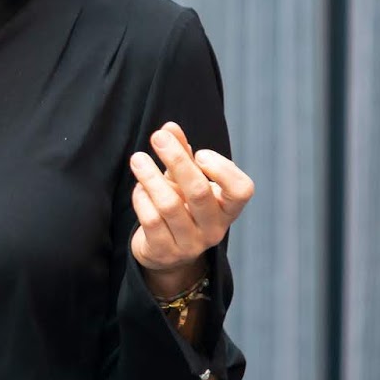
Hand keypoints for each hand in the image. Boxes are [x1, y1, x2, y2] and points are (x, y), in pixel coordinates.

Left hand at [128, 121, 253, 288]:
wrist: (165, 252)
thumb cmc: (181, 206)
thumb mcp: (185, 179)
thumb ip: (181, 153)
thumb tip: (169, 127)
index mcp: (227, 209)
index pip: (242, 190)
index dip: (222, 169)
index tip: (200, 153)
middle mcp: (213, 229)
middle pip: (199, 192)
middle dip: (177, 160)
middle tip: (157, 137)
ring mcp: (190, 244)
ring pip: (169, 205)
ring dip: (150, 177)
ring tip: (137, 158)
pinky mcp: (164, 252)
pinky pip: (151, 220)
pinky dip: (141, 198)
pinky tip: (138, 187)